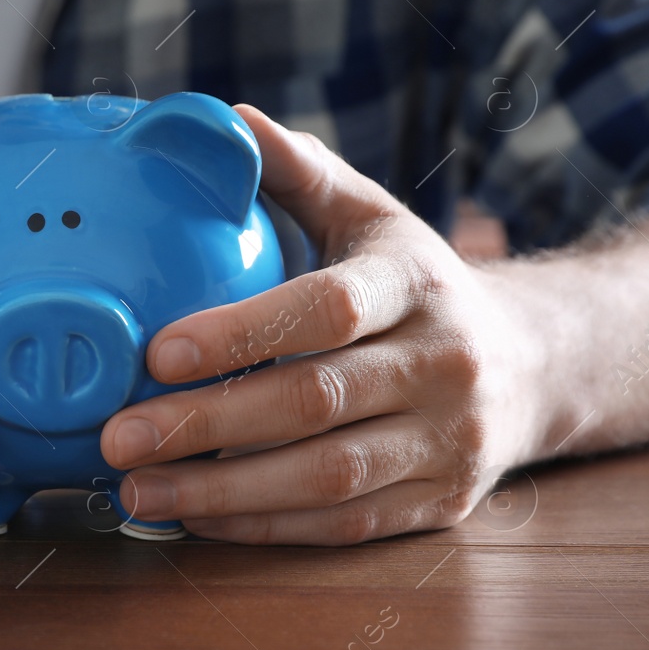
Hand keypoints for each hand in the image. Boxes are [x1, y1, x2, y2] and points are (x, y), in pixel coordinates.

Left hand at [100, 105, 541, 544]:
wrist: (531, 365)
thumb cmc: (414, 285)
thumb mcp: (369, 216)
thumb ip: (297, 172)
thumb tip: (224, 122)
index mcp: (415, 282)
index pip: (324, 309)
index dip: (239, 333)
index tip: (154, 352)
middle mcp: (443, 363)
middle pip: (314, 403)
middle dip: (205, 425)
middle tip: (118, 438)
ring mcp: (449, 441)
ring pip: (327, 478)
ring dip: (222, 491)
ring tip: (137, 490)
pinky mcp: (441, 504)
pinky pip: (344, 525)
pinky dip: (264, 527)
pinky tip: (195, 517)